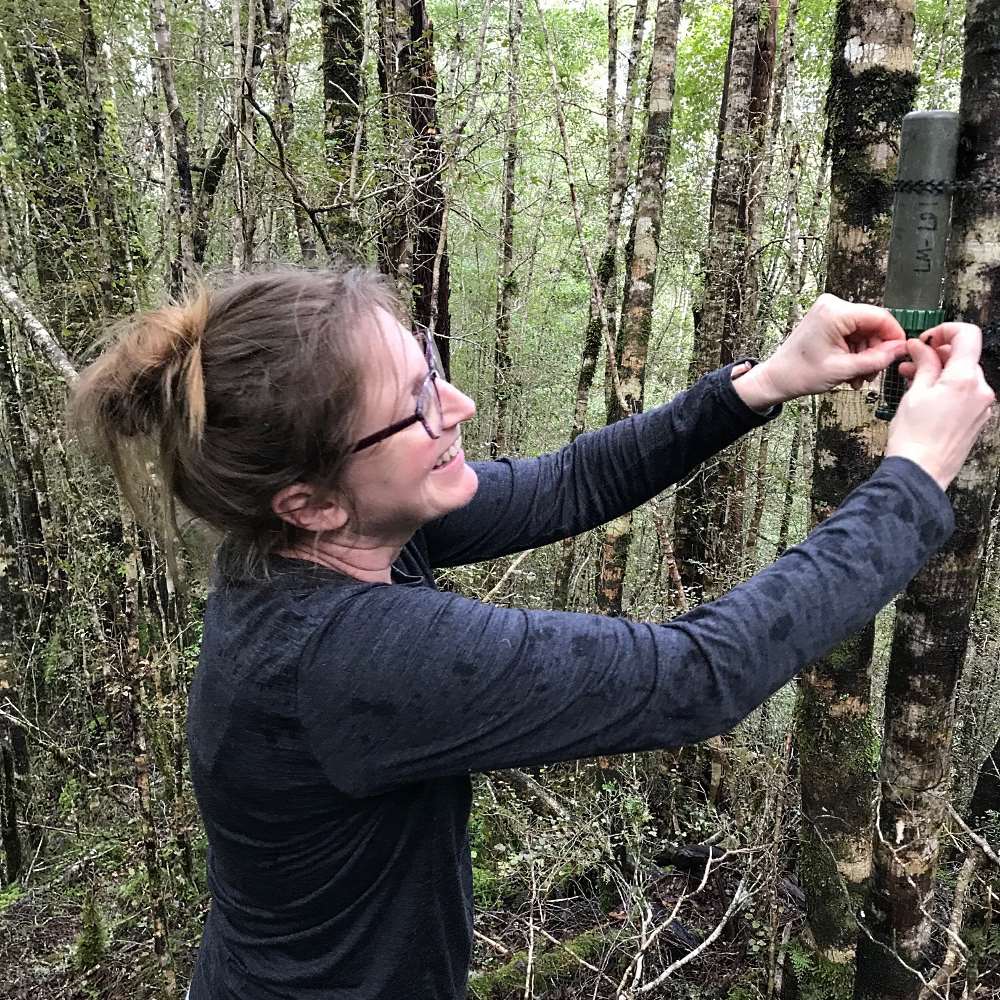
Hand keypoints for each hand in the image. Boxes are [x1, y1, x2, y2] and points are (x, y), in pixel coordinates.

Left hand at [731, 294, 909, 409]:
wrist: (776, 378)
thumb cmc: (800, 374)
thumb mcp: (844, 370)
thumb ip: (876, 359)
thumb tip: (900, 349)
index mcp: (835, 312)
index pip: (880, 317)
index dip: (894, 336)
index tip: (900, 354)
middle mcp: (833, 305)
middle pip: (873, 325)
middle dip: (877, 351)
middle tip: (873, 374)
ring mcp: (829, 312)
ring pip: (864, 332)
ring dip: (866, 355)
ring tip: (858, 377)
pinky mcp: (828, 320)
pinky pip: (853, 334)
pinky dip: (856, 352)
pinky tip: (851, 370)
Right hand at [886, 323, 994, 490]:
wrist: (920, 473)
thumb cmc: (914, 440)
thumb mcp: (914, 394)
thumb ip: (923, 364)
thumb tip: (921, 347)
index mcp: (965, 379)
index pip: (967, 335)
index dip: (945, 331)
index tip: (927, 338)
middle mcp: (980, 391)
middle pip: (964, 357)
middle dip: (937, 355)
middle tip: (911, 360)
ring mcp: (981, 406)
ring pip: (962, 376)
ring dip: (940, 373)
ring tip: (913, 379)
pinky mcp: (976, 419)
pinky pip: (964, 394)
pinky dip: (946, 389)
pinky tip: (925, 397)